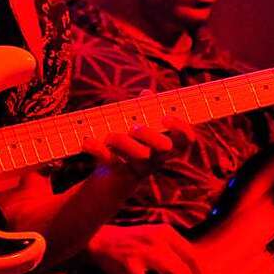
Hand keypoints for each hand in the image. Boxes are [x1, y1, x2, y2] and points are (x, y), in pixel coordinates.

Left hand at [80, 115, 194, 176]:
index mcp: (164, 144)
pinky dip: (98, 149)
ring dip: (124, 141)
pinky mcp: (119, 176)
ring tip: (110, 135)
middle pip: (166, 148)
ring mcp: (139, 168)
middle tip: (135, 127)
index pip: (185, 139)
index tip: (166, 117)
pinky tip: (88, 141)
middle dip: (151, 134)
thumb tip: (147, 94)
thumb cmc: (127, 145)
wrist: (109, 180)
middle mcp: (156, 158)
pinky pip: (112, 162)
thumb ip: (144, 109)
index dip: (182, 128)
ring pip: (140, 156)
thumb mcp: (136, 125)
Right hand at [86, 223, 213, 273]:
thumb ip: (172, 255)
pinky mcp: (128, 263)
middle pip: (185, 267)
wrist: (100, 239)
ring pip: (172, 273)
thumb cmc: (132, 245)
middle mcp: (158, 239)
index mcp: (167, 233)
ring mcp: (143, 251)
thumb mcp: (155, 242)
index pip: (191, 255)